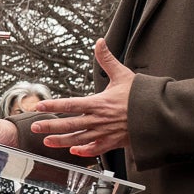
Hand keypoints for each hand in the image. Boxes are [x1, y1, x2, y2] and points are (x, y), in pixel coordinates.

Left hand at [31, 41, 133, 157]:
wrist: (159, 113)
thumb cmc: (141, 94)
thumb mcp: (123, 74)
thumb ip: (107, 59)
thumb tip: (99, 42)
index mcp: (99, 103)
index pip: (70, 104)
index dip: (53, 105)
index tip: (39, 106)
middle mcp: (99, 119)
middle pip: (69, 124)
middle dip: (50, 126)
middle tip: (34, 127)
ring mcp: (106, 132)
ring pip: (79, 139)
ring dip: (61, 141)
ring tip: (47, 142)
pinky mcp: (114, 142)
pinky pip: (96, 149)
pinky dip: (84, 151)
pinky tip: (74, 151)